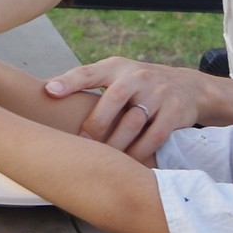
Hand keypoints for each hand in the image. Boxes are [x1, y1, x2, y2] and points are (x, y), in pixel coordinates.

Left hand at [43, 58, 212, 162]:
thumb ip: (86, 82)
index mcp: (116, 68)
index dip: (68, 81)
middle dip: (96, 124)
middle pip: (113, 99)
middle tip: (81, 144)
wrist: (188, 86)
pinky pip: (154, 137)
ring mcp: (158, 94)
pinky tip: (127, 165)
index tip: (49, 91)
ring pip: (133, 122)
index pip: (89, 72)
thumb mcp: (115, 74)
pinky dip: (139, 153)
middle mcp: (137, 77)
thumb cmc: (138, 84)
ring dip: (115, 144)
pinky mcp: (174, 113)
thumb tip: (44, 93)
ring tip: (101, 160)